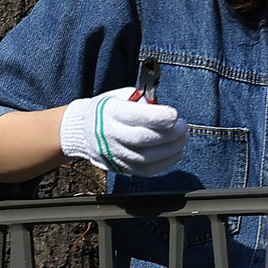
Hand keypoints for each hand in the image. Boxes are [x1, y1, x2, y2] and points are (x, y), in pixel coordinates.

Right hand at [60, 88, 190, 176]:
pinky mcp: (121, 168)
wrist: (83, 130)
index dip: (158, 117)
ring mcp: (115, 154)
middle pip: (143, 139)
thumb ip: (142, 102)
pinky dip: (165, 163)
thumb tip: (164, 111)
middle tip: (184, 127)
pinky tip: (176, 152)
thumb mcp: (120, 97)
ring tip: (183, 139)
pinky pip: (146, 170)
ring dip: (170, 150)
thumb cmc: (107, 110)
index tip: (175, 115)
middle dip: (169, 134)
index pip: (136, 117)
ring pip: (146, 158)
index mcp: (111, 112)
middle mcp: (110, 135)